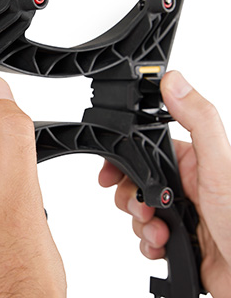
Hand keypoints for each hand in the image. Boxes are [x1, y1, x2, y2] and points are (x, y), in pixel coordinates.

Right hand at [99, 71, 230, 296]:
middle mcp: (182, 185)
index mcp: (189, 161)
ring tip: (160, 232)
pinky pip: (145, 237)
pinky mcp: (176, 239)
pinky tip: (164, 246)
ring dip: (140, 224)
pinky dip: (148, 244)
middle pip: (133, 182)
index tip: (108, 171)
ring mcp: (178, 213)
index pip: (143, 151)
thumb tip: (173, 81)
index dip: (121, 160)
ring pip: (136, 211)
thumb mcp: (218, 164)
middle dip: (128, 197)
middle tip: (143, 207)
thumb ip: (197, 120)